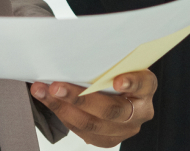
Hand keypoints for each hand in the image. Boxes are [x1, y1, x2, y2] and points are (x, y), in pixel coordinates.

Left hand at [30, 70, 155, 146]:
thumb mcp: (119, 62)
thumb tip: (77, 48)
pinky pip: (82, 132)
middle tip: (57, 85)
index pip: (143, 84)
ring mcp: (124, 129)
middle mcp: (140, 112)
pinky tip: (47, 100)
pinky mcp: (108, 140)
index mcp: (146, 88)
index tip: (117, 80)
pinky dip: (61, 114)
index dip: (132, 82)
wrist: (119, 91)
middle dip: (79, 98)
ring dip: (62, 107)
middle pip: (110, 109)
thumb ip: (108, 61)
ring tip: (43, 91)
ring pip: (92, 124)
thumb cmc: (116, 71)